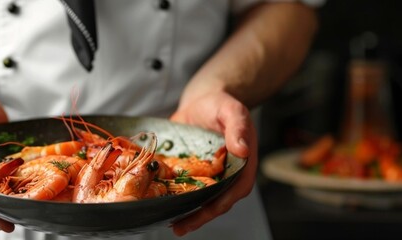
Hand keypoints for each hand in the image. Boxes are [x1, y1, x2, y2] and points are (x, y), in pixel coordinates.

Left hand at [169, 91, 256, 236]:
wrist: (203, 100)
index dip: (219, 204)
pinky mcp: (191, 172)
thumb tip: (243, 149)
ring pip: (199, 198)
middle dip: (198, 216)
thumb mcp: (231, 110)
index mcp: (242, 164)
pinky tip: (158, 202)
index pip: (234, 191)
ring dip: (185, 211)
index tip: (203, 213)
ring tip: (169, 223)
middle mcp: (226, 175)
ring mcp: (208, 176)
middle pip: (215, 201)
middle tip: (179, 227)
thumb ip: (238, 127)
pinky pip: (185, 188)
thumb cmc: (221, 105)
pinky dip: (174, 197)